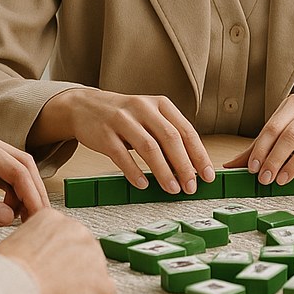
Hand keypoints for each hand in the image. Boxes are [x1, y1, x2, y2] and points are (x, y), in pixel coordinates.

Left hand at [0, 130, 48, 225]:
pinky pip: (3, 172)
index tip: (39, 215)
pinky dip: (10, 189)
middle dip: (34, 191)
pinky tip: (9, 206)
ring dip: (23, 191)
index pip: (17, 169)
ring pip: (15, 168)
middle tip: (39, 217)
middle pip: (23, 165)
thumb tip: (6, 218)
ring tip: (25, 216)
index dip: (32, 194)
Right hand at [0, 208, 116, 293]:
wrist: (9, 288)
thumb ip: (34, 244)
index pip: (67, 237)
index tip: (50, 269)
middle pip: (84, 253)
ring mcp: (92, 255)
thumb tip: (36, 258)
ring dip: (83, 286)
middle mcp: (78, 230)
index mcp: (54, 219)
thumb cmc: (5, 272)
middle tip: (55, 287)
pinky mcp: (99, 280)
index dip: (60, 257)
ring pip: (96, 271)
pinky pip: (107, 292)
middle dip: (73, 271)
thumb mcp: (16, 242)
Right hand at [28, 88, 214, 194]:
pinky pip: (121, 156)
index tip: (208, 175)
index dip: (199, 154)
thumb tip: (191, 166)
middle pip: (170, 139)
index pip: (186, 130)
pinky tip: (143, 185)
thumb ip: (168, 135)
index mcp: (160, 104)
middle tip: (191, 186)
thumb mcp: (150, 116)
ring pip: (149, 148)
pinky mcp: (104, 134)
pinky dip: (134, 172)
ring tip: (172, 189)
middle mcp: (143, 108)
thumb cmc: (125, 116)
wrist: (85, 107)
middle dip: (184, 166)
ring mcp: (122, 120)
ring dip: (163, 172)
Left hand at [224, 96, 293, 184]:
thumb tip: (230, 166)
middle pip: (290, 135)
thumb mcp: (284, 130)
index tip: (253, 168)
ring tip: (282, 180)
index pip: (273, 127)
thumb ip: (259, 147)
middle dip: (275, 159)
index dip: (261, 149)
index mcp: (293, 103)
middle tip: (266, 179)